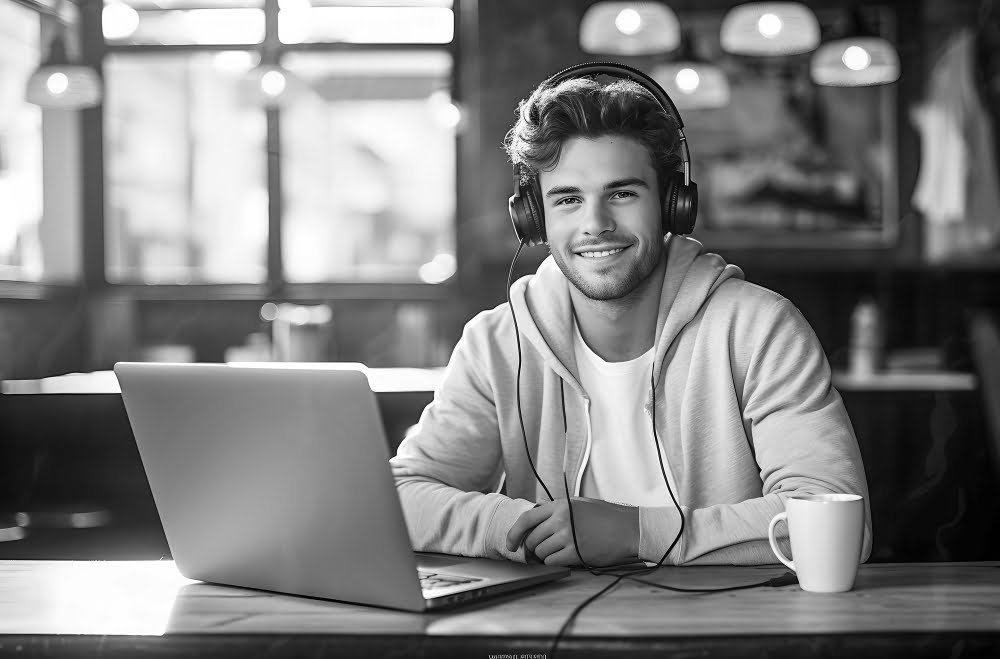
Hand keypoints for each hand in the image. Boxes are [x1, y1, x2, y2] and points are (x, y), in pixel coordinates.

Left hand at [505, 498, 638, 566]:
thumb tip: (537, 514)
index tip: (511, 544)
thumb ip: (557, 509)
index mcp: (560, 505)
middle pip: (532, 539)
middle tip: (539, 552)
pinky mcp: (576, 552)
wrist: (629, 528)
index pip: (526, 518)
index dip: (513, 533)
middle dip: (532, 548)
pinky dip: (554, 563)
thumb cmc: (606, 517)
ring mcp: (568, 536)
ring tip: (559, 552)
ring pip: (541, 552)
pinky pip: (552, 561)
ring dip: (545, 556)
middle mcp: (561, 519)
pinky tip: (565, 558)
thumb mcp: (579, 504)